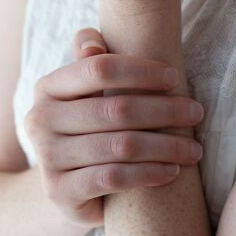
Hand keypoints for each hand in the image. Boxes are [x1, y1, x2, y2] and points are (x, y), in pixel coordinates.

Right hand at [24, 28, 204, 227]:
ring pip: (120, 146)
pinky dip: (148, 173)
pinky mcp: (60, 191)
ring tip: (193, 149)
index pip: (99, 68)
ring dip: (166, 146)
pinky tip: (172, 172)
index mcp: (47, 87)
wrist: (68, 189)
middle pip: (116, 109)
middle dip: (164, 111)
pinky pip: (113, 178)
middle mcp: (39, 120)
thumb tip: (92, 44)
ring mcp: (47, 158)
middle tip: (196, 114)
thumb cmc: (89, 129)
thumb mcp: (87, 93)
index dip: (141, 71)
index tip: (174, 79)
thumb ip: (90, 60)